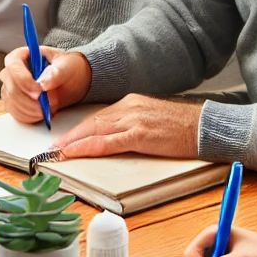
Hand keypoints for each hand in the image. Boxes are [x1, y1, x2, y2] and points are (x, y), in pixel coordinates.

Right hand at [0, 47, 91, 123]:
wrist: (72, 81)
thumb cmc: (68, 68)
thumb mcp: (67, 66)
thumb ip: (56, 72)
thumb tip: (44, 82)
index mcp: (22, 55)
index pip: (13, 65)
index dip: (23, 80)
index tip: (39, 92)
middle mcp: (13, 72)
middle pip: (10, 86)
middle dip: (28, 99)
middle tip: (45, 104)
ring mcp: (12, 88)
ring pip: (12, 102)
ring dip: (30, 110)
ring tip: (48, 108)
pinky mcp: (15, 103)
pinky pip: (15, 113)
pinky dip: (29, 116)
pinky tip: (42, 113)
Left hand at [49, 94, 200, 158]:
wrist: (204, 125)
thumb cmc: (182, 126)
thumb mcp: (152, 119)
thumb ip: (132, 124)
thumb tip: (114, 137)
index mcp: (130, 103)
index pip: (97, 117)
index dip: (78, 129)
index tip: (64, 139)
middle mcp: (128, 107)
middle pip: (91, 122)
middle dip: (70, 136)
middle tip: (52, 148)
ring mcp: (133, 120)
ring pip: (94, 131)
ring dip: (73, 143)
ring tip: (57, 153)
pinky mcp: (140, 135)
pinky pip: (107, 142)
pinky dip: (87, 147)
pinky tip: (75, 153)